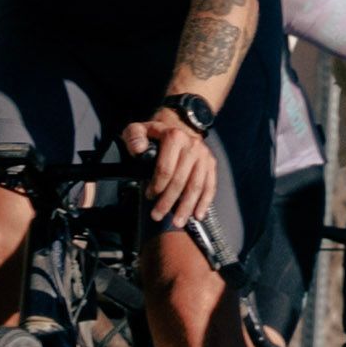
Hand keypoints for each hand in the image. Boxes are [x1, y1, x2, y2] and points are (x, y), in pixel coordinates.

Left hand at [131, 95, 223, 233]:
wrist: (179, 124)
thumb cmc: (155, 133)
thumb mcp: (139, 129)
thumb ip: (134, 137)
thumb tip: (139, 150)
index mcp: (174, 137)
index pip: (166, 168)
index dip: (156, 185)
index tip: (148, 196)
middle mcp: (192, 145)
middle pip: (181, 180)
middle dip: (169, 201)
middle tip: (157, 216)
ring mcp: (204, 156)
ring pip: (197, 186)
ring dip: (187, 207)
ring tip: (178, 222)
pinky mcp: (211, 164)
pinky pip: (210, 186)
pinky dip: (205, 202)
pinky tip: (197, 215)